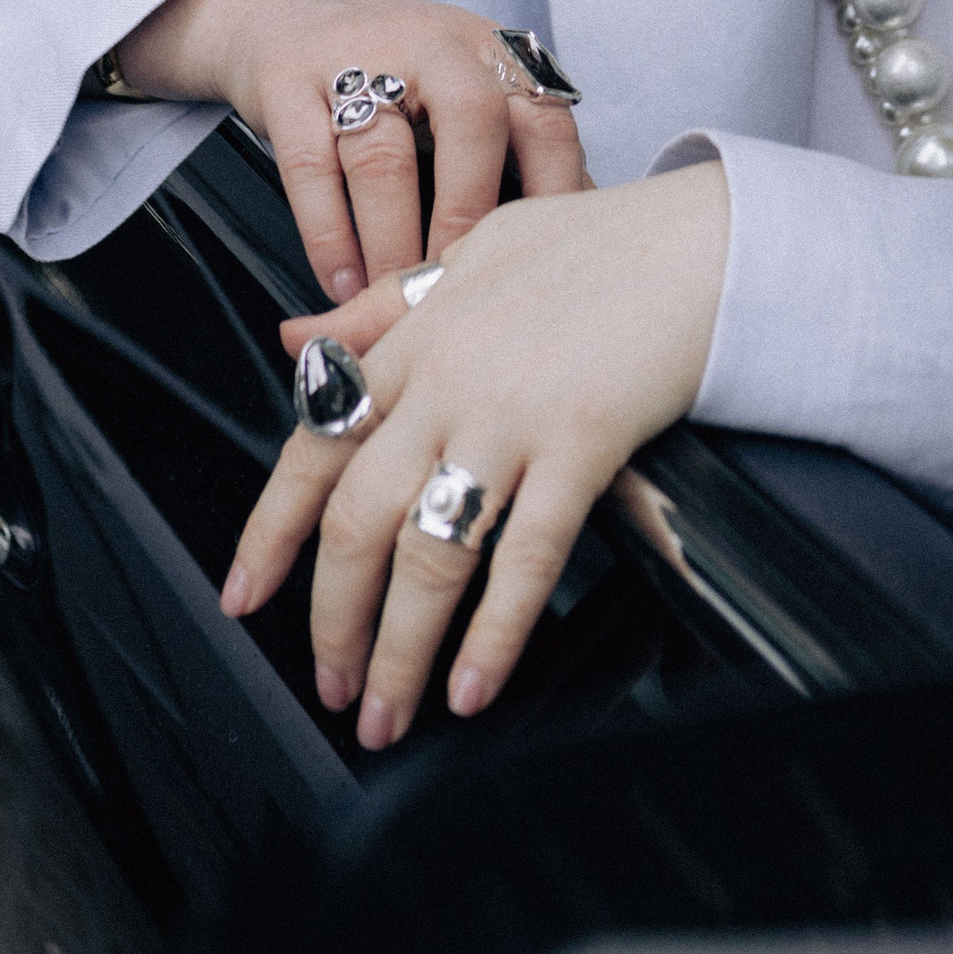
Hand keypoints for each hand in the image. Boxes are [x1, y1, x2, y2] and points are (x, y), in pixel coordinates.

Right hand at [116, 0, 587, 299]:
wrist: (284, 4)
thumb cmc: (392, 70)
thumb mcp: (462, 85)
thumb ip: (513, 151)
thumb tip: (558, 244)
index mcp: (489, 52)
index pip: (545, 120)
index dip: (552, 196)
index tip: (540, 266)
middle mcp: (432, 43)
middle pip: (473, 119)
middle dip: (469, 216)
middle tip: (457, 286)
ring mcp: (355, 56)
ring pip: (383, 155)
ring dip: (390, 242)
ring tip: (391, 301)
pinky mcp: (287, 79)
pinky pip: (310, 167)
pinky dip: (328, 236)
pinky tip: (342, 283)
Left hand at [222, 160, 728, 742]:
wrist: (706, 240)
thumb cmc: (601, 245)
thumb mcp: (472, 253)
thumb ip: (381, 308)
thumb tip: (297, 341)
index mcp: (417, 337)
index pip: (314, 443)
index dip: (269, 530)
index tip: (246, 597)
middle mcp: (449, 380)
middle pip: (358, 521)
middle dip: (333, 621)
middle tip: (331, 685)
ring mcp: (514, 415)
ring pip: (429, 554)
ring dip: (398, 651)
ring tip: (388, 713)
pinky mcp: (583, 443)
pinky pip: (525, 558)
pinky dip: (494, 635)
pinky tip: (475, 685)